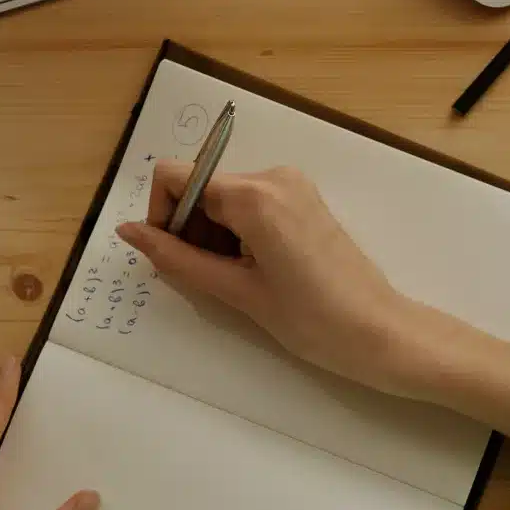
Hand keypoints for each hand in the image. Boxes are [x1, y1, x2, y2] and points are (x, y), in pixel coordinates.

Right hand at [118, 162, 509, 439]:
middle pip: (200, 186)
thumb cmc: (311, 320)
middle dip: (190, 230)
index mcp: (253, 194)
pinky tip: (256, 272)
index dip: (162, 215)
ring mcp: (292, 184)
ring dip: (214, 235)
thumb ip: (176, 259)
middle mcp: (273, 175)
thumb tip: (129, 232)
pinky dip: (238, 233)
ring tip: (239, 282)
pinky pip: (251, 204)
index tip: (173, 257)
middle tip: (211, 280)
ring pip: (223, 197)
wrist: (381, 333)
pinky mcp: (304, 199)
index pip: (175, 176)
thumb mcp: (236, 292)